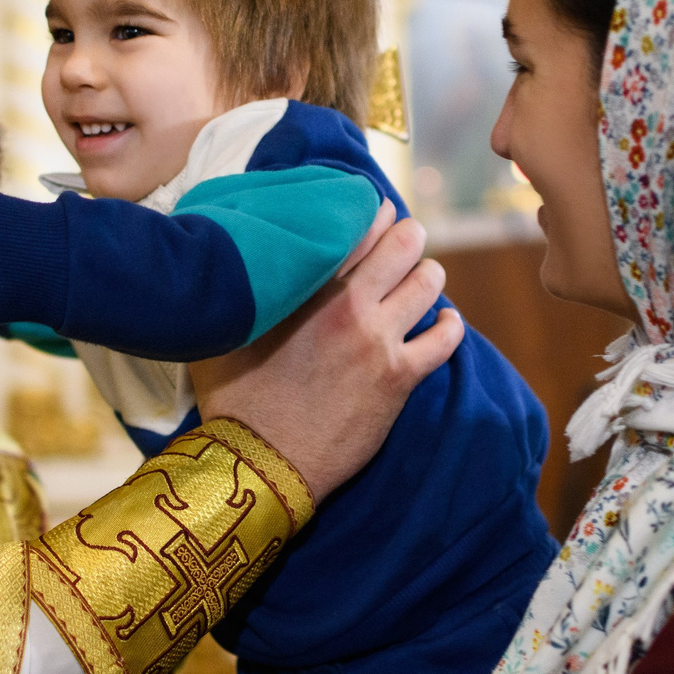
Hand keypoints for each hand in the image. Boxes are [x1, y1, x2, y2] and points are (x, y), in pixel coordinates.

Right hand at [195, 207, 460, 497]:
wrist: (260, 460)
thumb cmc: (234, 398)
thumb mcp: (223, 330)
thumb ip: (239, 290)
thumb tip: (227, 264)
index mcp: (304, 283)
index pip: (357, 223)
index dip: (375, 214)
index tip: (378, 217)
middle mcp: (346, 303)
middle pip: (403, 241)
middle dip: (408, 239)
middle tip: (404, 249)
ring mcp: (377, 339)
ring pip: (429, 281)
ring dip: (428, 279)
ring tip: (420, 285)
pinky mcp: (399, 377)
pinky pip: (446, 339)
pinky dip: (449, 327)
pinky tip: (444, 325)